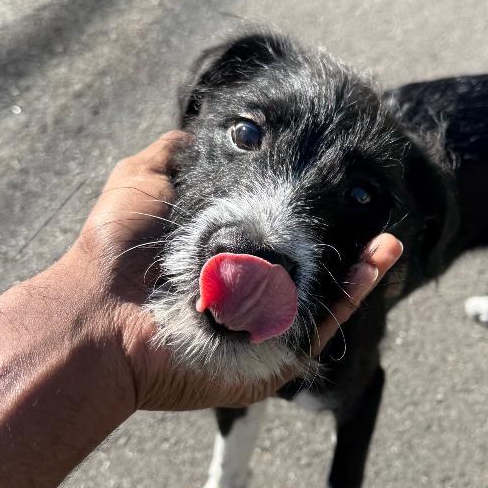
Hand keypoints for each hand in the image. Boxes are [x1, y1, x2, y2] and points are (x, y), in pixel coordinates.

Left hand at [67, 131, 402, 410]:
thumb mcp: (141, 184)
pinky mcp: (273, 357)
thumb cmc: (113, 254)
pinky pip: (323, 325)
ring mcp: (262, 327)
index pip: (277, 236)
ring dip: (364, 268)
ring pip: (325, 296)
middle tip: (370, 210)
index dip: (306, 212)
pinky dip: (355, 295)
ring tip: (391, 237)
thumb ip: (173, 158)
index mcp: (222, 259)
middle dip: (344, 242)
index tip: (331, 183)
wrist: (97, 316)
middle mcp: (246, 294)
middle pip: (308, 267)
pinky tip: (379, 259)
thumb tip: (197, 130)